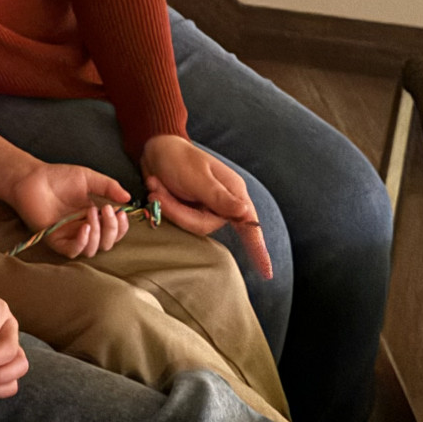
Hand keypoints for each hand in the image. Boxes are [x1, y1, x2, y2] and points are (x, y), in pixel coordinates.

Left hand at [6, 160, 132, 258]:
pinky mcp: (56, 240)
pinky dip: (82, 242)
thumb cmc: (59, 177)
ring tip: (92, 213)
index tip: (122, 212)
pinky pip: (73, 251)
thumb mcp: (89, 178)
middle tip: (108, 211)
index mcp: (94, 217)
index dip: (121, 226)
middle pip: (106, 243)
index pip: (114, 231)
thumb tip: (129, 198)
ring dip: (98, 234)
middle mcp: (84, 229)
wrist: (33, 178)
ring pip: (92, 250)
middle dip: (112, 229)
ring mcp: (70, 236)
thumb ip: (109, 187)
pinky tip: (85, 227)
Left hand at [138, 133, 273, 280]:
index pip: (249, 224)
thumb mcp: (198, 177)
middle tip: (158, 191)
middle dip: (177, 210)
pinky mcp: (189, 210)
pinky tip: (156, 189)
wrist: (155, 147)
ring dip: (167, 206)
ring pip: (188, 224)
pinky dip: (163, 205)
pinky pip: (178, 220)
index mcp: (233, 192)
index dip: (258, 250)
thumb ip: (220, 198)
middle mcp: (222, 202)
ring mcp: (205, 207)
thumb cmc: (180, 157)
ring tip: (156, 187)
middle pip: (204, 226)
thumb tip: (246, 213)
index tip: (268, 274)